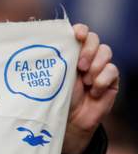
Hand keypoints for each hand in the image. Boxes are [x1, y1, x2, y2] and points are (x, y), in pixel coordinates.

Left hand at [63, 23, 118, 153]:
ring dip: (95, 65)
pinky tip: (94, 91)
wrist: (68, 123)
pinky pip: (112, 70)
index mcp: (69, 54)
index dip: (80, 31)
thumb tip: (41, 41)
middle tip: (80, 66)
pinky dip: (102, 80)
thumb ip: (51, 61)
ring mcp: (99, 68)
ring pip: (106, 51)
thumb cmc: (54, 100)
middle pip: (94, 39)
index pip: (79, 33)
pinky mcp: (110, 80)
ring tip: (86, 81)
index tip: (77, 35)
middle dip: (88, 49)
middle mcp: (85, 57)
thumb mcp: (50, 79)